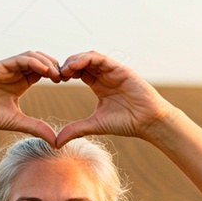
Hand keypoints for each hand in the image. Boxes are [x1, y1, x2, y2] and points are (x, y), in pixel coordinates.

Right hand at [0, 51, 60, 143]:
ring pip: (31, 56)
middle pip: (39, 61)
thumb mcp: (16, 122)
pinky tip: (44, 70)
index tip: (67, 82)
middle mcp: (13, 72)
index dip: (55, 74)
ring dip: (46, 62)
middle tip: (66, 76)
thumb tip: (55, 141)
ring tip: (57, 73)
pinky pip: (19, 59)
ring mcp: (6, 67)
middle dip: (54, 66)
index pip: (41, 72)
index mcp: (19, 83)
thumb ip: (36, 127)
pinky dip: (33, 62)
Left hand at [55, 51, 176, 146]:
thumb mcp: (94, 125)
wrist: (147, 122)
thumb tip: (56, 143)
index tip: (54, 81)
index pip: (79, 72)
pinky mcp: (120, 69)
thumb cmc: (126, 123)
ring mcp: (113, 70)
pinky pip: (100, 59)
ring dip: (74, 60)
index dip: (65, 74)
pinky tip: (74, 66)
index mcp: (99, 85)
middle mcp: (105, 75)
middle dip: (67, 65)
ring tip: (63, 70)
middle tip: (54, 74)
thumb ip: (75, 130)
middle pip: (82, 62)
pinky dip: (86, 59)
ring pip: (89, 57)